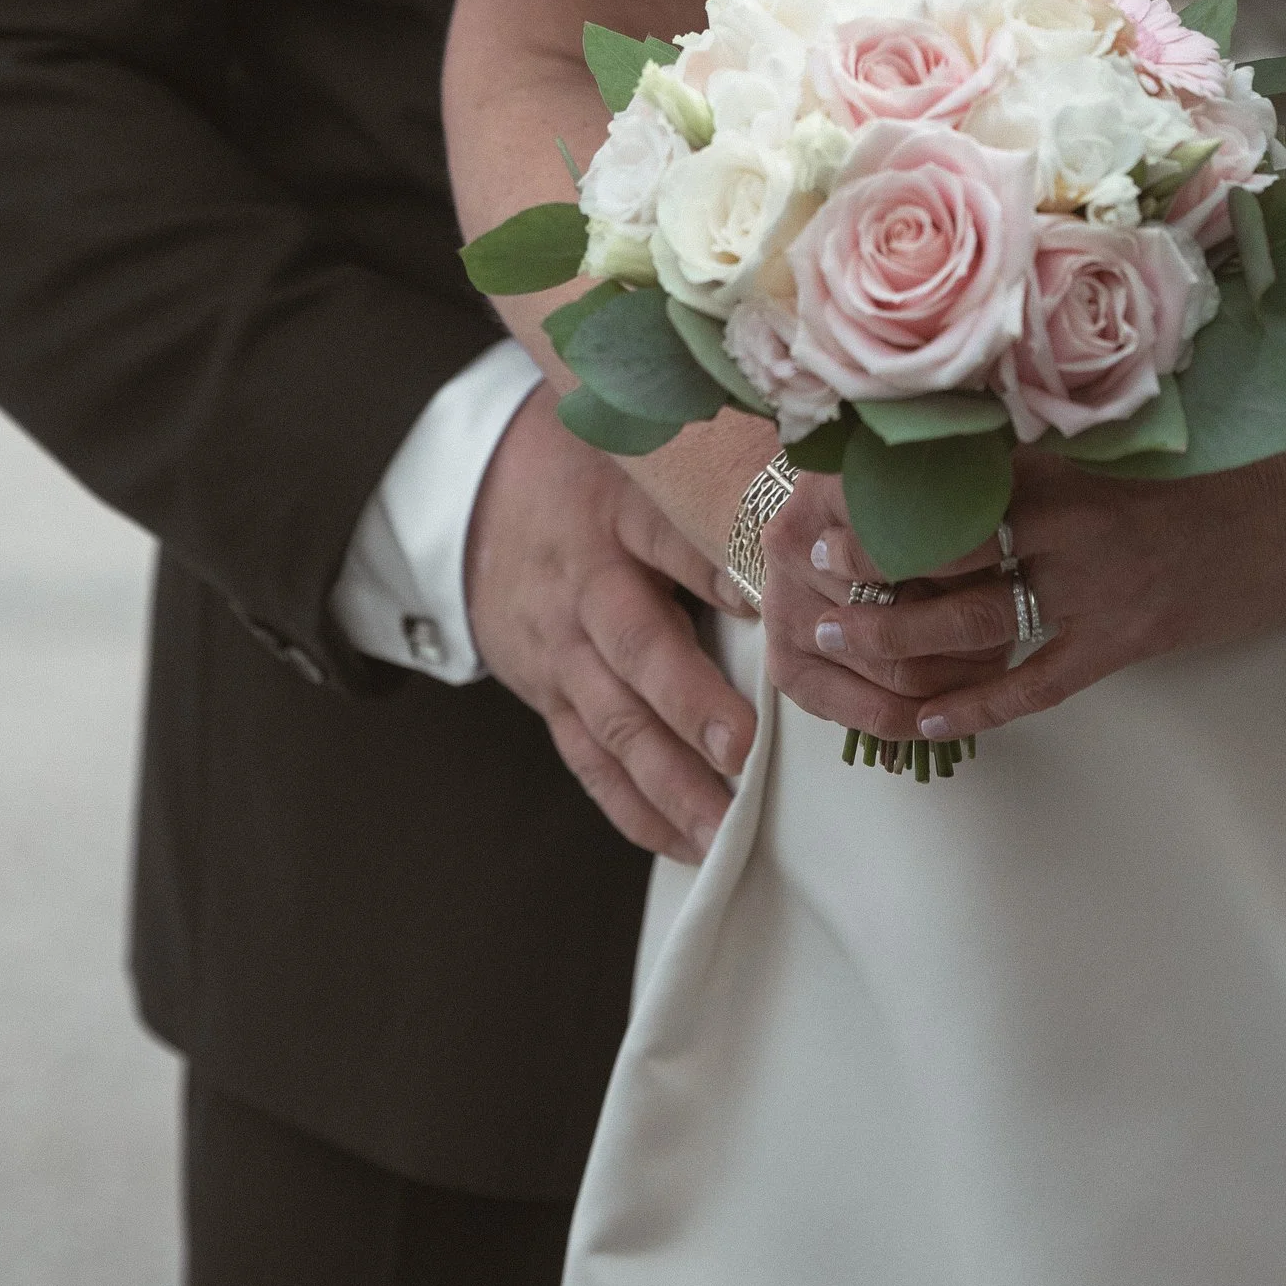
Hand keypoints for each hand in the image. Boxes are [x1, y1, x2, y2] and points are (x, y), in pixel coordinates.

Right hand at [466, 393, 756, 864]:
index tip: (770, 606)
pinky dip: (635, 809)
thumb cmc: (587, 466)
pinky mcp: (548, 693)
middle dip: (691, 703)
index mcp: (618, 512)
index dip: (717, 572)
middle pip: (636, 646)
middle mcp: (586, 584)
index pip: (670, 539)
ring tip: (726, 828)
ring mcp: (561, 646)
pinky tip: (686, 843)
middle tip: (744, 748)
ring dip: (672, 781)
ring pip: (613, 721)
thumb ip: (711, 462)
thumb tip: (811, 471)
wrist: (473, 496)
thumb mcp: (635, 442)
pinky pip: (588, 760)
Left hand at [756, 444, 1285, 751]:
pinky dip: (977, 704)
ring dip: (896, 635)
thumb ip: (1060, 434)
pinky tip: (927, 719)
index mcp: (1069, 459)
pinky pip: (1036, 681)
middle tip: (809, 569)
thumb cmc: (1232, 451)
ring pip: (972, 619)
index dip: (885, 484)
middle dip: (868, 562)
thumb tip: (984, 431)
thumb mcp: (1137, 429)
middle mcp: (1070, 521)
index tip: (824, 484)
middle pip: (943, 548)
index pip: (955, 473)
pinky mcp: (1128, 641)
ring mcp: (1097, 587)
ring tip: (836, 640)